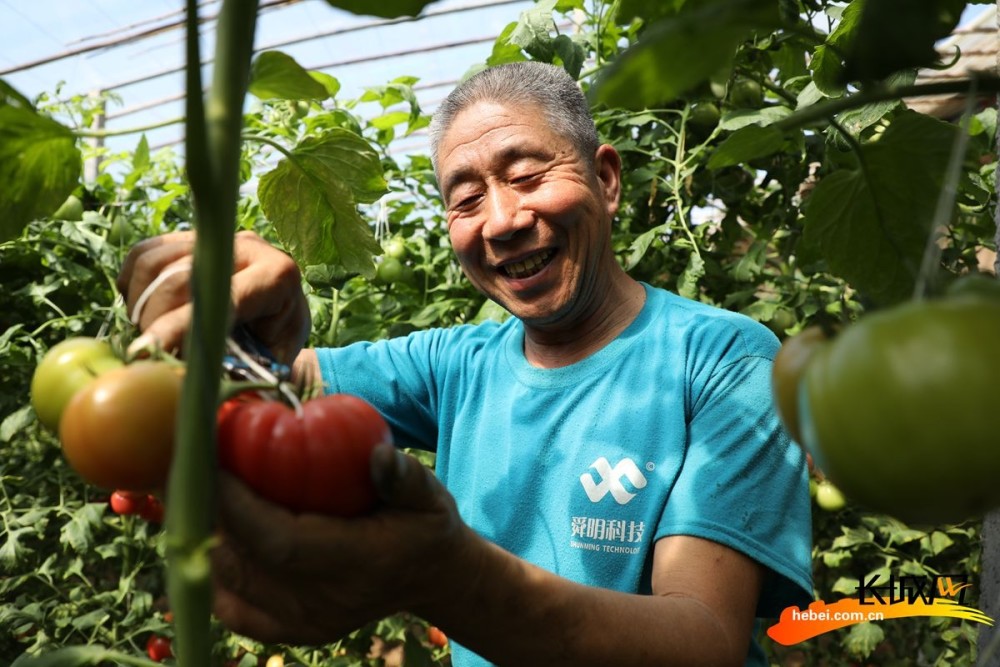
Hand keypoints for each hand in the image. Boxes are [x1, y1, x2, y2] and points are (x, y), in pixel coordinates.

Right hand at [116, 230, 309, 365]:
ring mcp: (216, 240)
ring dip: (139, 304)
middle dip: (154, 321)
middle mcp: (247, 247)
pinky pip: (144, 255)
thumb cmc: (277, 350)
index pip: (217, 298)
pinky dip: (132, 286)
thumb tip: (188, 380)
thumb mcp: (271, 364)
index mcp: (277, 276)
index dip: (179, 325)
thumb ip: (235, 369)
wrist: (281, 321)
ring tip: (148, 335)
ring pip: (152, 262)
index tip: (149, 349)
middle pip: (177, 277)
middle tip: (148, 353)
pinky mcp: (191, 237)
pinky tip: (142, 312)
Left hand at [211, 444, 476, 644]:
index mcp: (358, 566)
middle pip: (243, 560)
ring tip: (202, 486)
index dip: (239, 505)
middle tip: (196, 461)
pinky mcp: (289, 631)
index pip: (281, 543)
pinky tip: (216, 531)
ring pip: (228, 580)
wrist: (428, 578)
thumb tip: (377, 455)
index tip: (216, 460)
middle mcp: (324, 603)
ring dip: (208, 532)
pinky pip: (230, 604)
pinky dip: (214, 566)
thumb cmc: (425, 527)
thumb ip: (405, 477)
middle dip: (210, 509)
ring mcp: (303, 623)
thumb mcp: (429, 496)